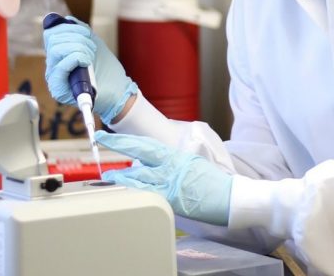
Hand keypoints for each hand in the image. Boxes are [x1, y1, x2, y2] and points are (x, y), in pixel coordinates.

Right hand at [43, 17, 137, 124]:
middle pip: (53, 40)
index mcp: (59, 54)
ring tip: (91, 56)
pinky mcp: (58, 89)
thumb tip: (67, 19)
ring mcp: (54, 78)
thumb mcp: (93, 44)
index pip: (51, 34)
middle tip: (92, 48)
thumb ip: (80, 32)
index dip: (68, 27)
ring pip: (56, 50)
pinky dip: (77, 58)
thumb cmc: (107, 70)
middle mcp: (53, 66)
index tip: (87, 34)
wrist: (117, 92)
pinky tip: (87, 63)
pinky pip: (61, 66)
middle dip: (77, 38)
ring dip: (79, 48)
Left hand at [96, 131, 232, 225]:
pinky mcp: (172, 200)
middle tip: (101, 140)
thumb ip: (174, 162)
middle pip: (138, 154)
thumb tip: (158, 163)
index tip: (110, 135)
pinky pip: (148, 195)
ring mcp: (170, 183)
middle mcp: (171, 166)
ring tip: (108, 175)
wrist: (232, 197)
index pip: (145, 144)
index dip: (125, 139)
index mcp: (177, 155)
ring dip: (121, 175)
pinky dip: (135, 193)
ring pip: (138, 177)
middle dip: (118, 146)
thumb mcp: (194, 163)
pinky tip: (125, 192)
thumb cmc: (216, 182)